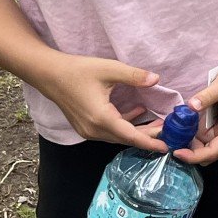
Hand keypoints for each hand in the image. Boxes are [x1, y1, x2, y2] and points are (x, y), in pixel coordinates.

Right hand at [30, 53, 167, 149]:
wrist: (49, 74)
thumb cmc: (78, 70)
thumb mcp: (109, 69)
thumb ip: (134, 75)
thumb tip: (156, 79)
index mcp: (101, 118)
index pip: (130, 136)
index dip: (149, 142)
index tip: (166, 148)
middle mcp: (94, 130)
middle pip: (125, 138)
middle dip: (148, 136)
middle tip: (169, 131)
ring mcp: (88, 130)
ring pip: (118, 135)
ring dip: (137, 131)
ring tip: (158, 123)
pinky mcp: (85, 126)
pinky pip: (109, 130)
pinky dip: (125, 124)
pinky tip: (138, 112)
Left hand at [176, 60, 217, 165]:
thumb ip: (206, 97)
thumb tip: (190, 107)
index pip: (213, 152)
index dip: (194, 156)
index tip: (177, 152)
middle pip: (209, 155)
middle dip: (191, 153)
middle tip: (171, 145)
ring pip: (205, 148)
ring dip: (190, 146)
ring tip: (173, 138)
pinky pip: (204, 138)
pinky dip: (193, 137)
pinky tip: (181, 131)